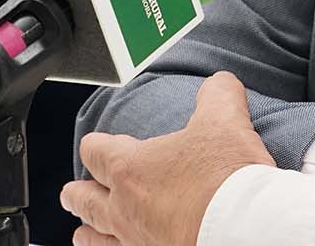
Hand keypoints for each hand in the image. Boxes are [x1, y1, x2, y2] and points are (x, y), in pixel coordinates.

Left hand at [62, 72, 273, 245]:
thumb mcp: (224, 120)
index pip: (95, 151)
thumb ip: (217, 95)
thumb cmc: (227, 177)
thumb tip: (219, 84)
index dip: (96, 146)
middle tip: (70, 194)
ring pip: (96, 239)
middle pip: (86, 200)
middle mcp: (124, 208)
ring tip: (82, 233)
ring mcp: (135, 242)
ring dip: (88, 232)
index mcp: (131, 167)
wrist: (244, 230)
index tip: (97, 146)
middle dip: (77, 194)